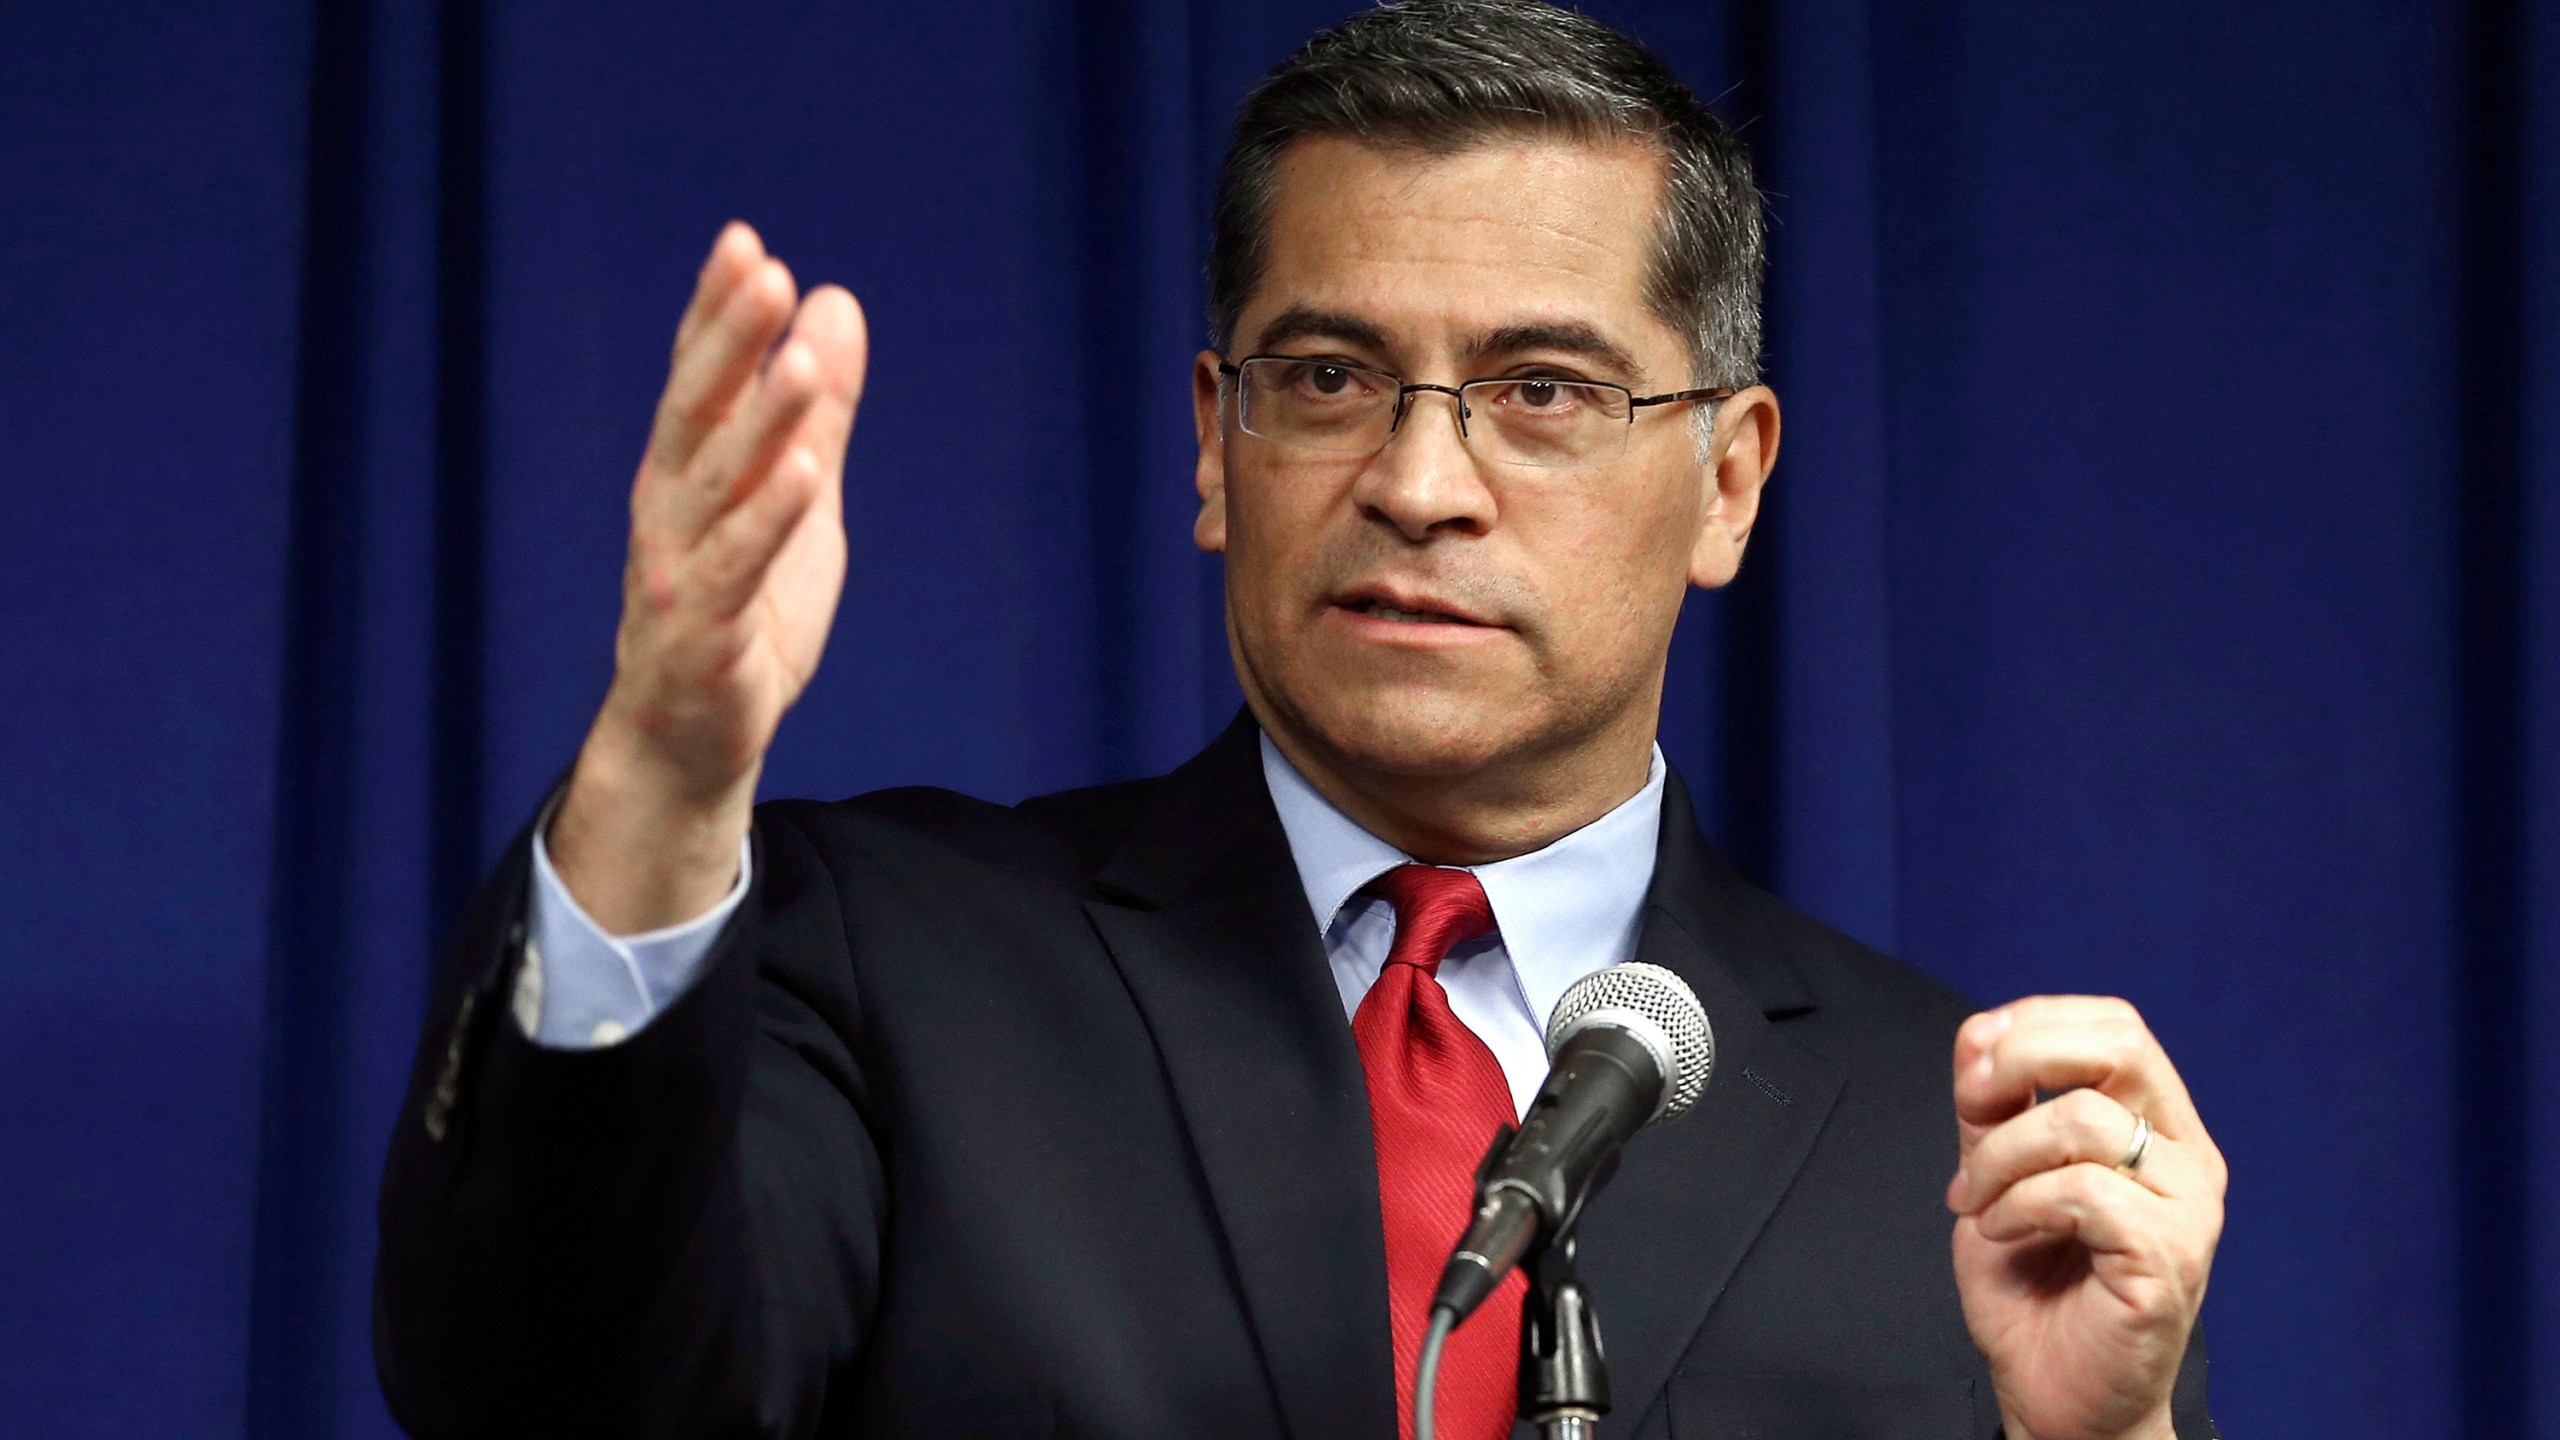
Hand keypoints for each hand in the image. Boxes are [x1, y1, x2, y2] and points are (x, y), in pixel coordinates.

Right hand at [549, 222, 868, 931]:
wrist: (690, 739)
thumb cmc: (742, 611)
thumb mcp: (795, 498)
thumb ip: (815, 410)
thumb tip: (836, 304)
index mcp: (685, 473)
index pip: (697, 377)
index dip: (715, 313)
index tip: (744, 242)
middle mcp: (667, 510)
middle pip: (694, 410)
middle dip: (726, 340)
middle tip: (762, 270)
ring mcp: (678, 571)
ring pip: (716, 483)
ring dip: (759, 419)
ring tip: (801, 360)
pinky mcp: (703, 633)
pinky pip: (737, 568)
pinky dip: (768, 519)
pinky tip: (804, 472)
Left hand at [1947, 996, 2225, 1439]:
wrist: (2055, 1395)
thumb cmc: (2034, 1290)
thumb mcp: (1998, 1174)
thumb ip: (1995, 1107)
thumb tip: (1981, 1033)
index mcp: (2157, 1129)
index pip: (2117, 1027)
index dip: (2035, 1022)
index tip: (1974, 1071)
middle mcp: (2187, 1159)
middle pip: (2122, 1045)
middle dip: (2025, 1057)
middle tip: (1973, 1105)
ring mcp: (2188, 1208)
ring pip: (2085, 1121)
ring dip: (2002, 1156)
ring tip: (1980, 1205)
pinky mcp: (2170, 1257)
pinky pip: (2084, 1190)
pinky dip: (2021, 1205)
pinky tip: (2004, 1233)